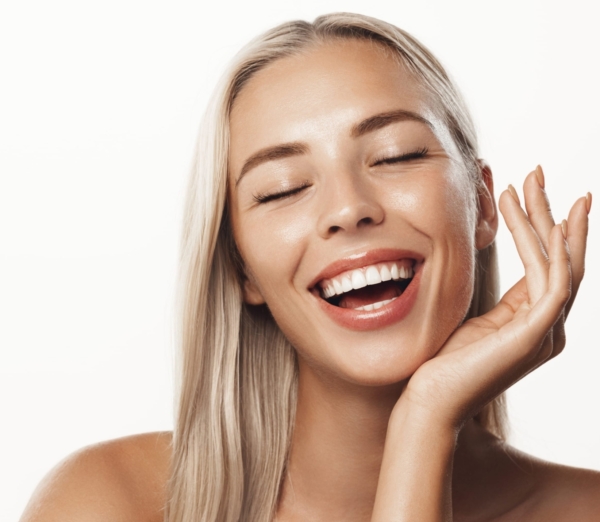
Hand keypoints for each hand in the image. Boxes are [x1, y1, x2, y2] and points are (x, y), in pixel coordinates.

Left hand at [396, 166, 590, 430]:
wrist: (429, 401)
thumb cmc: (444, 363)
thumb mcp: (475, 321)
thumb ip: (497, 300)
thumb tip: (498, 270)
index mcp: (532, 322)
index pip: (548, 265)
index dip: (543, 226)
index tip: (531, 190)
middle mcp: (548, 327)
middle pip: (563, 259)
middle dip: (553, 212)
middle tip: (539, 172)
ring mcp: (545, 333)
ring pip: (560, 263)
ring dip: (547, 218)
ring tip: (531, 180)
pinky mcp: (533, 336)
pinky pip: (552, 284)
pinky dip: (551, 250)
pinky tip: (541, 221)